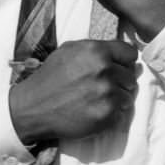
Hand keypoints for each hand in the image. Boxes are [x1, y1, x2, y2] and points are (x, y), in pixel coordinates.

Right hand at [8, 39, 137, 145]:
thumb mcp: (70, 50)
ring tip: (98, 99)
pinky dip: (111, 113)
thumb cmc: (50, 77)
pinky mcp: (106, 115)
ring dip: (117, 98)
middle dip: (120, 81)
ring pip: (128, 95)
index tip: (119, 67)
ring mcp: (107, 94)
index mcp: (97, 51)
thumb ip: (96, 48)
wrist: (33, 108)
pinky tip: (95, 110)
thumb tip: (120, 54)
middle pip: (131, 76)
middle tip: (103, 86)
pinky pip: (120, 113)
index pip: (130, 53)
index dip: (125, 61)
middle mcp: (105, 70)